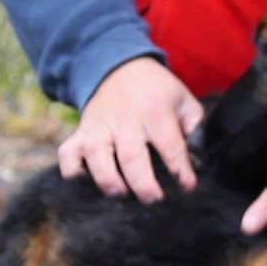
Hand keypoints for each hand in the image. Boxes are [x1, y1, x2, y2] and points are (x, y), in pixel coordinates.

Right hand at [57, 56, 203, 201]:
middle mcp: (125, 118)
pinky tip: (85, 185)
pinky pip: (68, 153)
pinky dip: (72, 171)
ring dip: (107, 179)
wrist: (118, 66)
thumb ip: (194, 127)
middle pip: (132, 154)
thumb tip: (199, 160)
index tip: (187, 186)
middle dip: (143, 183)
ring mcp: (99, 125)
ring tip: (120, 194)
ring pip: (97, 154)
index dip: (180, 169)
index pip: (170, 144)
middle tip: (154, 199)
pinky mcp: (80, 131)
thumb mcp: (182, 98)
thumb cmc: (156, 90)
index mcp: (156, 109)